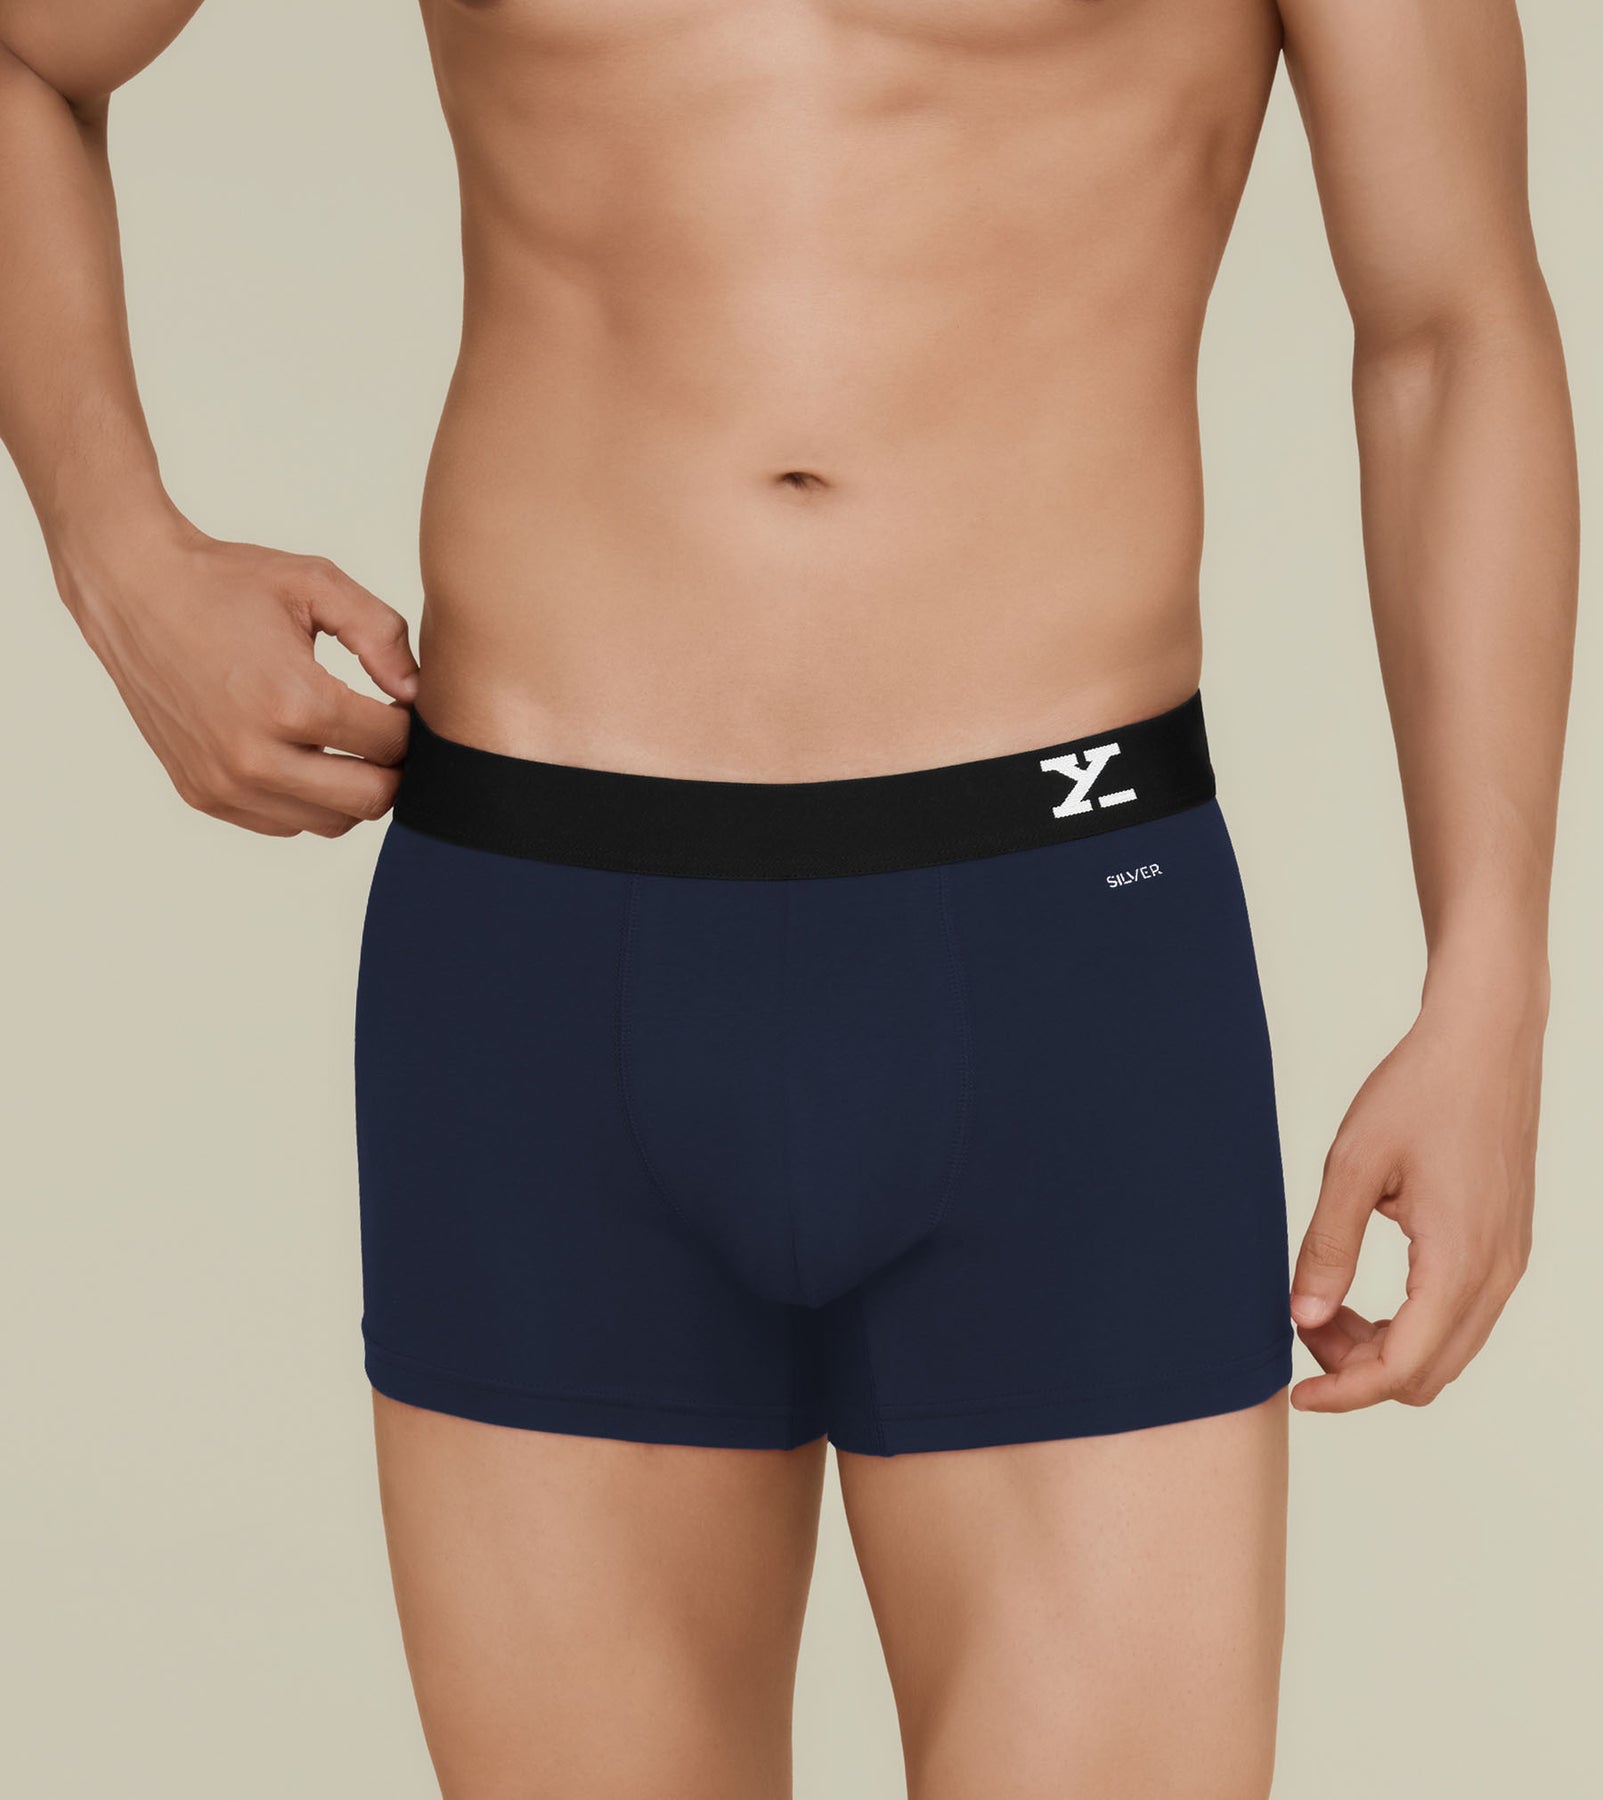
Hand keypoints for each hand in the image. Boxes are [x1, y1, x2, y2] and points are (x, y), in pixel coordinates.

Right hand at [66, 517, 417, 836]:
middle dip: (393, 767)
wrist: (134, 590)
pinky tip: (302, 753)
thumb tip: (416, 694)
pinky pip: (286, 824)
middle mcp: (256, 755)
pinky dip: (308, 799)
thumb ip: (382, 635)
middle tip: (385, 731)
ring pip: (333, 822)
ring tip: (344, 741)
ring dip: (352, 789)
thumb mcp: (316, 584)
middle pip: (372, 799)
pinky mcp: (203, 794)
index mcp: (292, 702)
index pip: (392, 745)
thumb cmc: (227, 582)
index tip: (400, 702)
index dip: (411, 724)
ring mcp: (226, 783)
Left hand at [1288, 982, 1542, 1411]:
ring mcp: (1508, 1263)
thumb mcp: (1353, 1165)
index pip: (1402, 1367)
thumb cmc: (1419, 1091)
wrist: (1484, 1042)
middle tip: (1302, 1322)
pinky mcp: (1506, 1248)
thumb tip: (1301, 1315)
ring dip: (1383, 1348)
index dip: (1344, 1392)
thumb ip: (1327, 1247)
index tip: (1296, 1395)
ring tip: (1325, 1302)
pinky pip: (1460, 1318)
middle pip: (1427, 1374)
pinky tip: (1363, 1291)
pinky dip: (1409, 1324)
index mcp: (1459, 1261)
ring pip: (1446, 1350)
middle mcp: (1496, 1274)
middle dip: (1358, 1370)